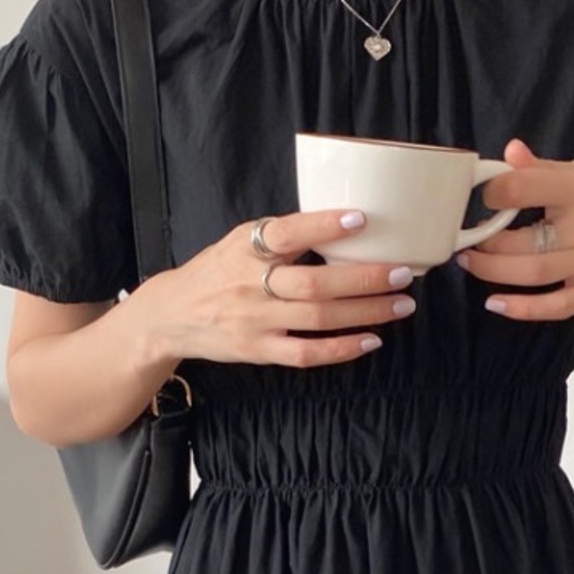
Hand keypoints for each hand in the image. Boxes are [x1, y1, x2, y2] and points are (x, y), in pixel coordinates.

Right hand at [138, 209, 416, 366]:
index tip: (360, 219)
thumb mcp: (237, 241)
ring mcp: (255, 322)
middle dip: (364, 278)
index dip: (323, 226)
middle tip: (403, 272)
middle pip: (314, 284)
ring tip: (402, 304)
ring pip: (318, 319)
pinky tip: (371, 340)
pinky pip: (306, 354)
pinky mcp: (258, 351)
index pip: (285, 233)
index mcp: (245, 248)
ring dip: (366, 312)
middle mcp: (250, 285)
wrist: (170, 316)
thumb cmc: (216, 272)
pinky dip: (342, 349)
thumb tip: (344, 224)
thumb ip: (280, 236)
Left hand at [459, 139, 573, 321]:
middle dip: (484, 240)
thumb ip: (545, 169)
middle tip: (467, 237)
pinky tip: (495, 304)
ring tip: (470, 261)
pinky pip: (553, 306)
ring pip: (530, 273)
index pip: (523, 188)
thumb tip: (509, 153)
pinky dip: (521, 309)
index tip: (483, 195)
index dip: (493, 192)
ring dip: (491, 270)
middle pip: (521, 240)